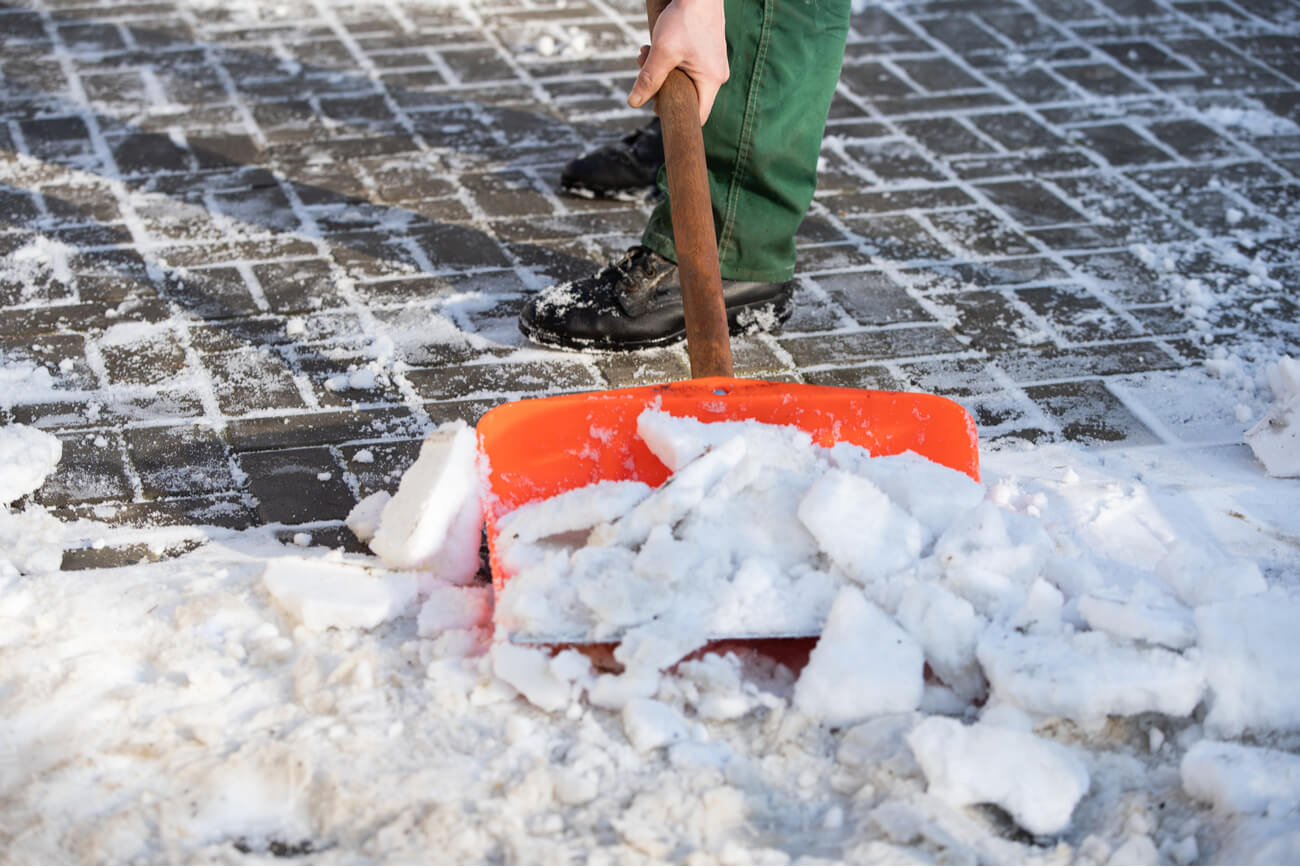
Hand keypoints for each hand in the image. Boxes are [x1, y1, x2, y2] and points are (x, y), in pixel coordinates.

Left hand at [626, 0, 728, 125]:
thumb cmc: (686, 17)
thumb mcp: (663, 51)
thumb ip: (649, 79)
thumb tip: (634, 103)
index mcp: (712, 81)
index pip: (698, 116)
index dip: (677, 118)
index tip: (656, 109)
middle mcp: (717, 75)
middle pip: (687, 97)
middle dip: (661, 88)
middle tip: (642, 69)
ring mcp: (714, 63)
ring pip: (684, 80)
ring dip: (661, 71)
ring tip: (645, 52)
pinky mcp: (708, 51)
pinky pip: (688, 67)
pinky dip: (670, 60)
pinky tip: (656, 46)